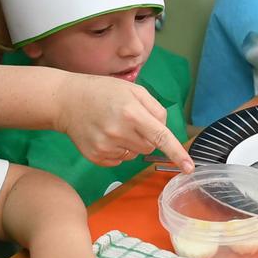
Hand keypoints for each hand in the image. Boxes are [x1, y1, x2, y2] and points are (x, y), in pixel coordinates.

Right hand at [53, 72, 190, 171]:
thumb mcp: (133, 90)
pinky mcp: (96, 157)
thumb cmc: (103, 91)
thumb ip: (155, 108)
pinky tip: (105, 135)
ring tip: (114, 126)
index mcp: (132, 113)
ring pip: (134, 155)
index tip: (190, 168)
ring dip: (131, 144)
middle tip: (130, 121)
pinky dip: (117, 151)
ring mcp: (106, 147)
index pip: (161, 137)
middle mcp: (119, 132)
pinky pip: (119, 161)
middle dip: (146, 137)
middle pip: (149, 147)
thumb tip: (165, 130)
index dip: (177, 153)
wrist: (67, 100)